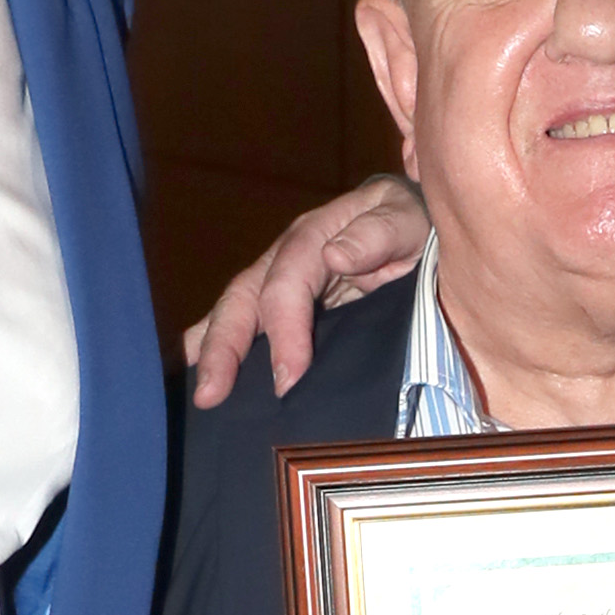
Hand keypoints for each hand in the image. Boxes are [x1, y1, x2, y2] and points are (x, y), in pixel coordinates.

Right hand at [181, 174, 429, 405]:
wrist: (413, 223)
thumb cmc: (411, 224)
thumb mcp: (405, 220)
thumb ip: (378, 234)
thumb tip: (335, 256)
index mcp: (314, 238)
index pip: (286, 285)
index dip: (283, 332)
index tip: (286, 380)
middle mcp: (286, 258)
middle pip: (244, 297)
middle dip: (224, 346)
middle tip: (210, 394)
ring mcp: (279, 280)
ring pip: (234, 310)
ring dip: (213, 351)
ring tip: (201, 394)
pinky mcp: (283, 304)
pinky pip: (245, 321)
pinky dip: (216, 344)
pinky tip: (201, 375)